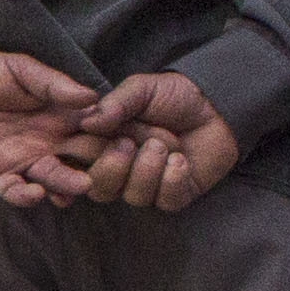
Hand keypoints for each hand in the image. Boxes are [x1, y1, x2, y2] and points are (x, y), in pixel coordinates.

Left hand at [0, 52, 111, 208]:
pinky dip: (26, 196)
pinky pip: (15, 191)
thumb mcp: (22, 70)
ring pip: (53, 179)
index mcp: (61, 117)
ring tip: (80, 185)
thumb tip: (93, 97)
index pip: (96, 132)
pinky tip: (36, 193)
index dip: (114, 139)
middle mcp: (49, 142)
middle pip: (81, 160)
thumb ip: (54, 84)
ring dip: (67, 184)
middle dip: (99, 168)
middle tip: (114, 171)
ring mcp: (24, 160)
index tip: (135, 144)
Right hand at [71, 71, 239, 212]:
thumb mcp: (140, 89)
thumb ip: (114, 104)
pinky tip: (181, 161)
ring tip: (165, 145)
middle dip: (111, 168)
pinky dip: (172, 180)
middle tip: (128, 143)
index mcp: (103, 144)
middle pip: (98, 190)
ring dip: (147, 170)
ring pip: (132, 196)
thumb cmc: (174, 96)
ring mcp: (147, 184)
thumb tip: (87, 122)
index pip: (75, 164)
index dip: (73, 163)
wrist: (216, 106)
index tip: (82, 147)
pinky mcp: (174, 195)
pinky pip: (164, 201)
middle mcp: (120, 169)